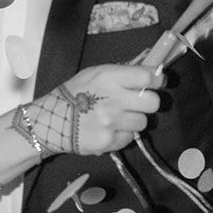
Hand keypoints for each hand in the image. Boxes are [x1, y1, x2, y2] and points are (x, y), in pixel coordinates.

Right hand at [29, 62, 163, 156]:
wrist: (52, 120)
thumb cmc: (75, 93)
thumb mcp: (95, 73)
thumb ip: (122, 72)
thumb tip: (150, 70)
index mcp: (110, 78)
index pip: (148, 77)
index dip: (159, 79)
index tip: (160, 82)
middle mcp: (113, 100)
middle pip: (153, 102)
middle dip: (149, 102)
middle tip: (139, 103)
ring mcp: (112, 123)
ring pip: (143, 122)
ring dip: (134, 120)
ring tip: (119, 118)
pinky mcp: (110, 141)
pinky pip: (129, 138)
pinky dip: (123, 134)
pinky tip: (110, 129)